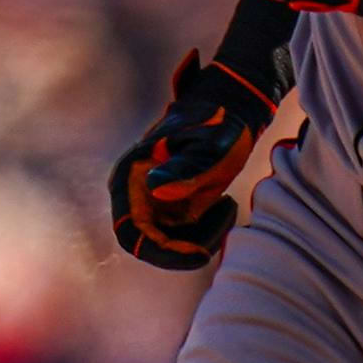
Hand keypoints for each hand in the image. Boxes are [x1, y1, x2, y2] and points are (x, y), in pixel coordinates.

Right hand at [109, 50, 279, 269]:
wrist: (230, 109)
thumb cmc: (218, 123)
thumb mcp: (208, 146)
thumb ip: (184, 168)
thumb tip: (156, 189)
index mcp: (131, 177)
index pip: (132, 233)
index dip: (163, 252)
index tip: (199, 253)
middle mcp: (136, 194)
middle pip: (153, 245)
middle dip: (189, 245)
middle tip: (221, 220)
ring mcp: (152, 203)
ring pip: (171, 244)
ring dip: (202, 236)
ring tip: (228, 205)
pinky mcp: (171, 208)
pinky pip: (184, 236)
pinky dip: (207, 230)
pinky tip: (226, 205)